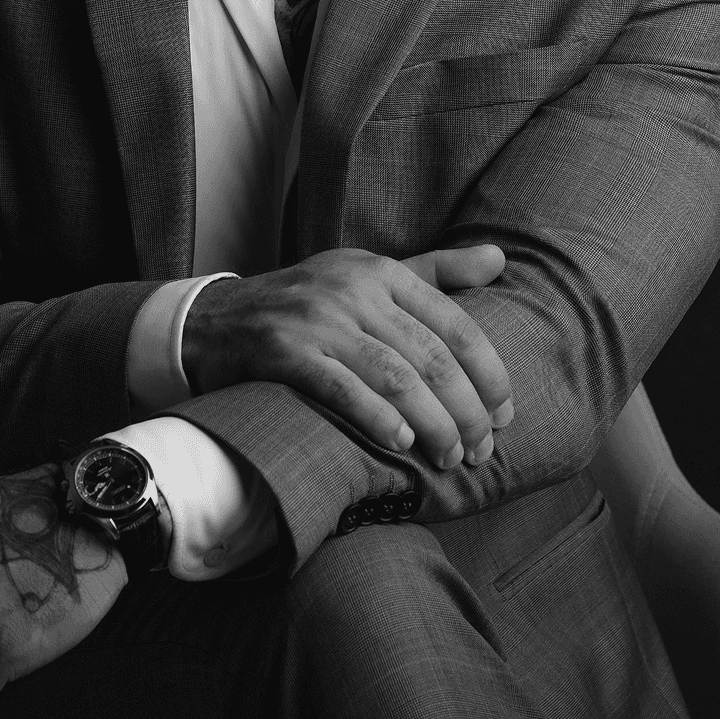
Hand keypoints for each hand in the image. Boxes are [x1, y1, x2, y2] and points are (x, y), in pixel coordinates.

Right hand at [182, 244, 512, 469]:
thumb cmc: (306, 303)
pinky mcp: (284, 351)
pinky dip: (376, 417)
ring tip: (450, 458)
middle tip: (482, 450)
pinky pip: (341, 388)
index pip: (455, 324)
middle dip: (466, 410)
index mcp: (381, 271)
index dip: (488, 373)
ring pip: (395, 377)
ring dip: (432, 424)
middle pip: (431, 357)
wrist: (214, 320)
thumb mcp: (367, 275)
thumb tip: (499, 260)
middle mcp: (353, 290)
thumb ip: (435, 270)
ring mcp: (317, 319)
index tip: (506, 413)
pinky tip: (401, 443)